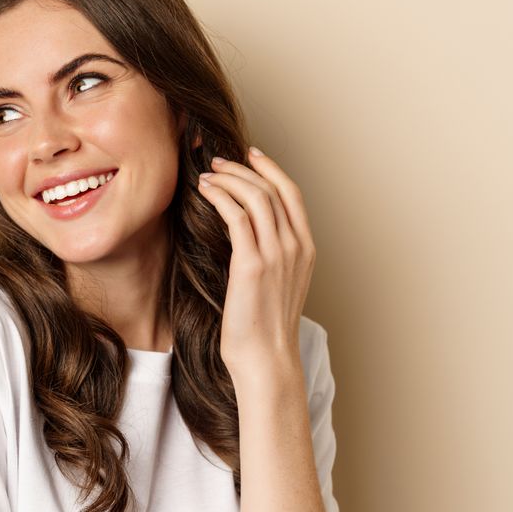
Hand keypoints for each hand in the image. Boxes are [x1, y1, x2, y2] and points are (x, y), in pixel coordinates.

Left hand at [196, 147, 315, 390]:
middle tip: (217, 160)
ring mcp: (277, 254)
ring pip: (256, 198)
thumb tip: (243, 235)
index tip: (251, 154)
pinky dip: (221, 197)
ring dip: (229, 179)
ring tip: (206, 174)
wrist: (266, 357)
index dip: (272, 169)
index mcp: (306, 249)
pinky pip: (238, 217)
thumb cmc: (263, 327)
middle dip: (244, 168)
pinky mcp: (252, 264)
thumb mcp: (275, 284)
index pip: (292, 195)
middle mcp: (296, 247)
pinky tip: (206, 192)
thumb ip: (268, 256)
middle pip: (273, 189)